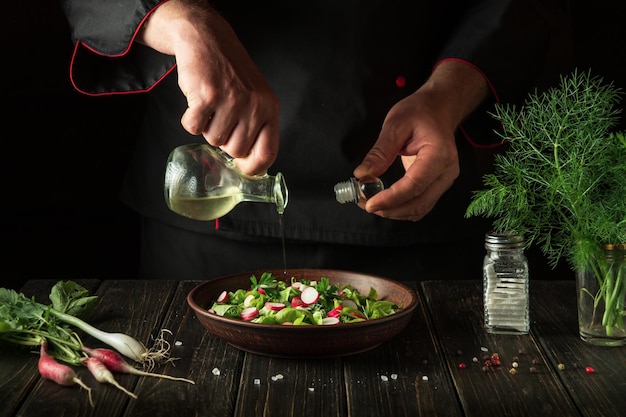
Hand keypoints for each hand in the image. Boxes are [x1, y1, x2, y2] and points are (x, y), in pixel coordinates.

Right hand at [138, 0, 278, 174]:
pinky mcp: (207, 96)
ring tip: (211, 104)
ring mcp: (231, 101)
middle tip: (221, 116)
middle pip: (236, 150)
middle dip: (224, 139)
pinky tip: (197, 101)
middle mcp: (255, 105)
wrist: (207, 39)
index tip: (242, 167)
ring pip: (213, 141)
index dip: (254, 167)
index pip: (268, 152)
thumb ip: (256, 127)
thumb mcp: (256, 97)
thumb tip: (248, 165)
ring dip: (207, 126)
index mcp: (270, 108)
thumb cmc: (230, 72)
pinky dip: (190, 119)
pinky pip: (193, 128)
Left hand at [353, 60, 488, 220]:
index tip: (369, 203)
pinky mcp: (438, 185)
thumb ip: (380, 152)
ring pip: (420, 209)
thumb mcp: (395, 125)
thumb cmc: (419, 112)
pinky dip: (401, 209)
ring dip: (394, 212)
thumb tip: (362, 175)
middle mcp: (447, 172)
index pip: (415, 185)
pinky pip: (420, 205)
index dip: (391, 198)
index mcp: (439, 154)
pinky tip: (384, 202)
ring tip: (370, 202)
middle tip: (363, 203)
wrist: (439, 109)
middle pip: (419, 203)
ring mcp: (445, 181)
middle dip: (389, 209)